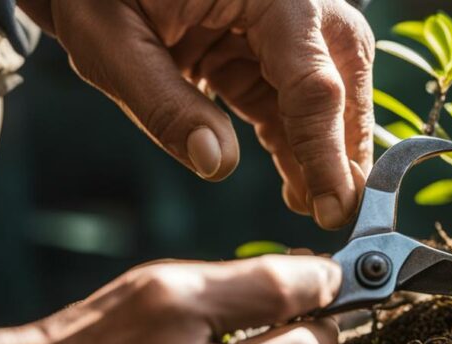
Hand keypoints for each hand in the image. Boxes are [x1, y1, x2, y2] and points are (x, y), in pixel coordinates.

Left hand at [18, 0, 374, 228]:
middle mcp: (293, 4)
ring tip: (312, 208)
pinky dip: (299, 146)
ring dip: (323, 155)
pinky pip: (297, 103)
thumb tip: (217, 165)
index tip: (333, 209)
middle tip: (332, 214)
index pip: (314, 81)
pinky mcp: (269, 51)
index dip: (327, 151)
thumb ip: (163, 104)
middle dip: (341, 152)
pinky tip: (297, 189)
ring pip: (329, 98)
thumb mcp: (109, 41)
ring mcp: (286, 27)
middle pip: (342, 86)